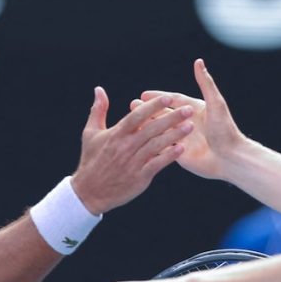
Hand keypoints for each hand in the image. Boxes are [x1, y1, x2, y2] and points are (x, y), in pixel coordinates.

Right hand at [71, 86, 193, 213]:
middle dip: (171, 118)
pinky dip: (169, 157)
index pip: (137, 116)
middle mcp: (125, 146)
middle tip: (189, 109)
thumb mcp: (90, 133)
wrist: (90, 192)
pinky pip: (157, 164)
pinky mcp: (139, 177)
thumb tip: (99, 89)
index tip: (168, 98)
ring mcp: (133, 162)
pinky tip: (182, 149)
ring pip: (157, 145)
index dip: (153, 106)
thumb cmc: (91, 160)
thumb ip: (98, 110)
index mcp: (116, 134)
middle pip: (151, 129)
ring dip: (174, 135)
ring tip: (190, 127)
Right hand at [131, 59, 245, 180]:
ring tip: (132, 123)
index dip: (158, 97)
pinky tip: (138, 142)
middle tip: (132, 106)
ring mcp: (184, 138)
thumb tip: (198, 61)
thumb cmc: (225, 130)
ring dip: (147, 125)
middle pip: (164, 114)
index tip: (143, 95)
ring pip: (161, 130)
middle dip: (148, 110)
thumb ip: (205, 83)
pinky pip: (164, 146)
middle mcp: (188, 123)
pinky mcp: (182, 154)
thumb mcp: (215, 104)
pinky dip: (152, 143)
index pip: (173, 100)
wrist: (230, 159)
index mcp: (196, 110)